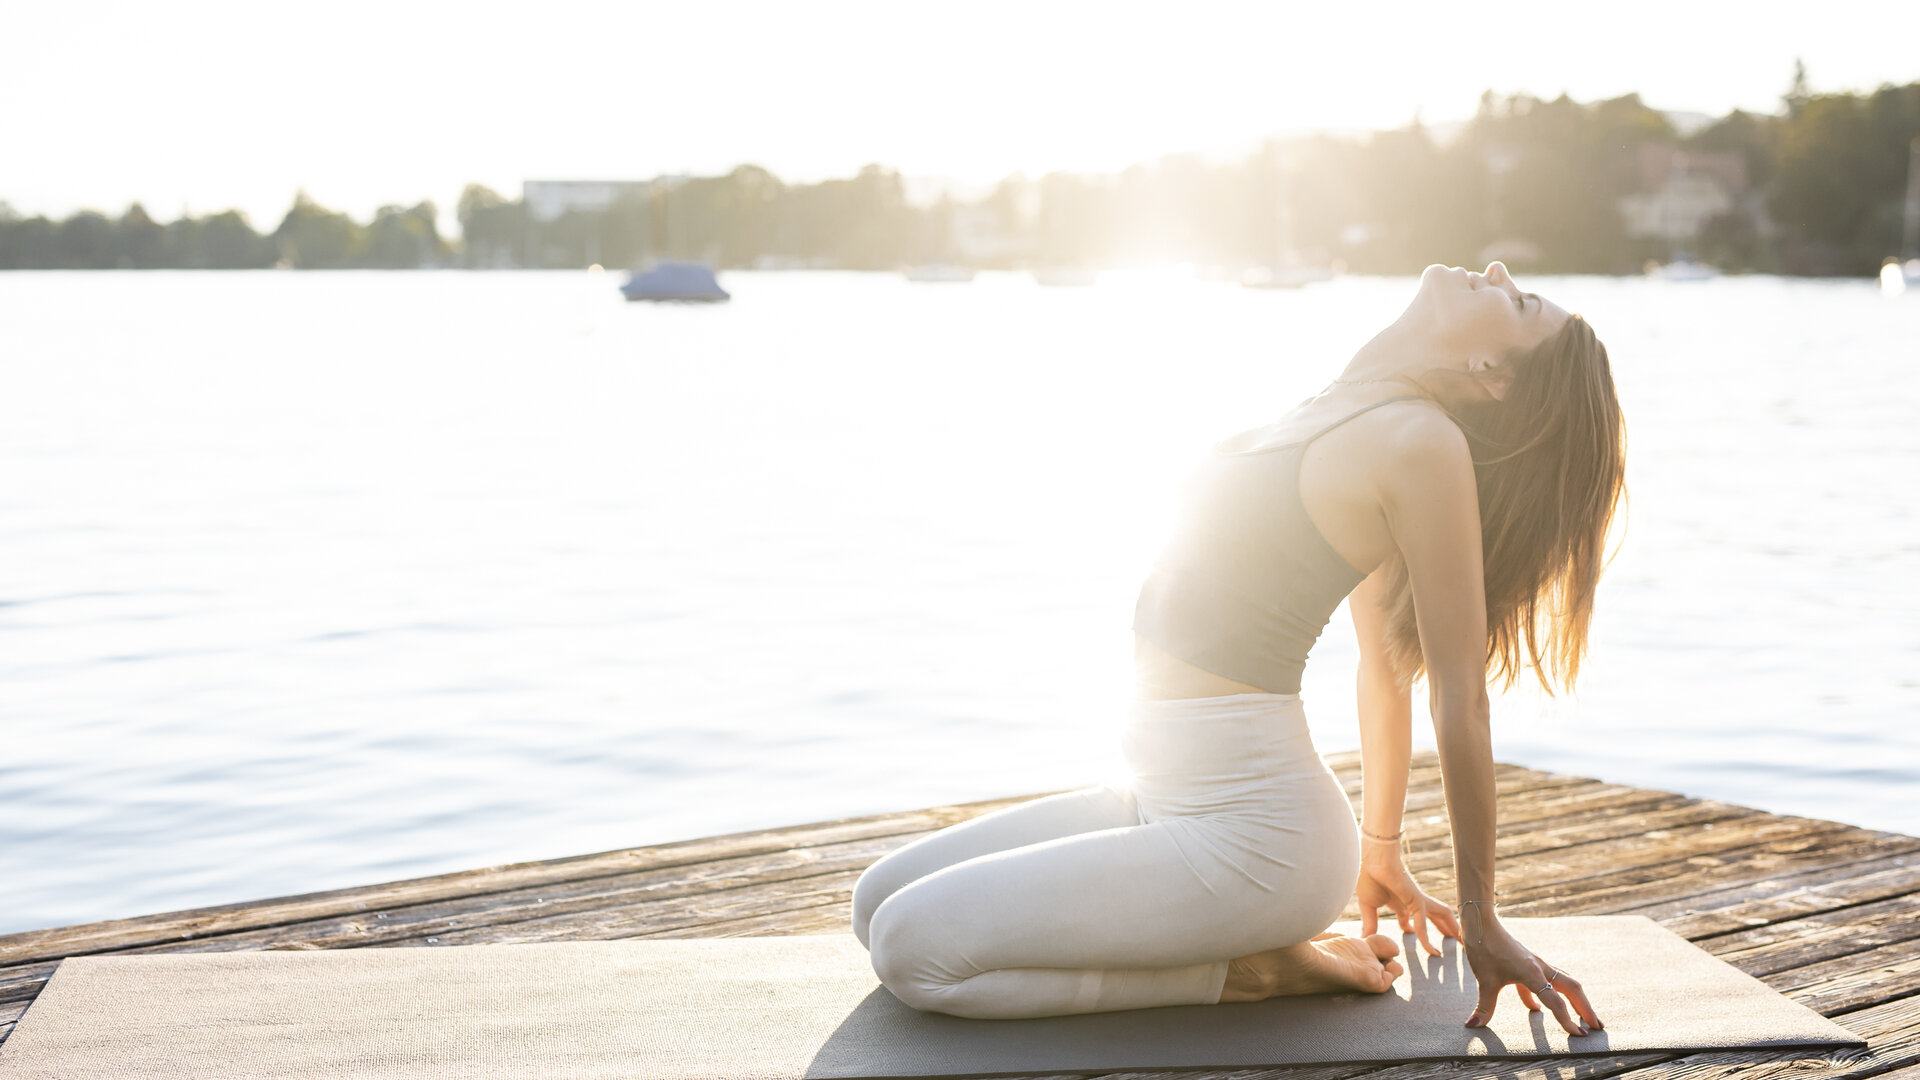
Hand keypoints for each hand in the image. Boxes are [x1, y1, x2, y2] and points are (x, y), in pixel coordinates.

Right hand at [1355, 845, 1460, 956]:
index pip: (1414, 917)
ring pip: (1442, 917)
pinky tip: (1432, 951)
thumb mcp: (1368, 907)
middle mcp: (1414, 902)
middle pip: (1436, 916)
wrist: (1372, 860)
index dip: (1415, 930)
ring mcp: (1419, 901)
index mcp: (1401, 901)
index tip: (1413, 938)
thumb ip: (1370, 923)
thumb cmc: (1369, 877)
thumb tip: (1365, 939)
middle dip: (1445, 928)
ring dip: (1452, 929)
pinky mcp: (1417, 902)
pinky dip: (1427, 939)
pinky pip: (1423, 924)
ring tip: (1463, 943)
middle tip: (1455, 941)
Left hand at [1462, 916, 1603, 1035]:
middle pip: (1573, 989)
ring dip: (1575, 1000)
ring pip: (1563, 983)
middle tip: (1597, 1027)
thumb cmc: (1483, 948)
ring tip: (1581, 1017)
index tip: (1579, 1035)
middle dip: (1585, 1008)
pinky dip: (1546, 994)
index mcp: (1532, 973)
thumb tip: (1473, 1025)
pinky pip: (1544, 980)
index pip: (1556, 1001)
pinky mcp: (1528, 963)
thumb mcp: (1483, 980)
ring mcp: (1536, 964)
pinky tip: (1535, 1009)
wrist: (1481, 923)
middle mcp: (1540, 968)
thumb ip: (1484, 1006)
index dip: (1567, 1020)